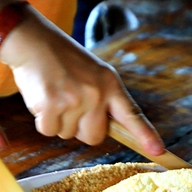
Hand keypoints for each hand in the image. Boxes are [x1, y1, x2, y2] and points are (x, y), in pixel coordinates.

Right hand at [0, 7, 164, 156]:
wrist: (32, 40)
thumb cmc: (60, 59)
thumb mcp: (92, 72)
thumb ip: (102, 98)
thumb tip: (101, 131)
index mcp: (110, 83)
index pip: (132, 114)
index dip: (145, 135)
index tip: (159, 151)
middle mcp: (96, 93)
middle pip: (93, 137)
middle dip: (79, 128)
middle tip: (68, 104)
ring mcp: (75, 99)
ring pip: (67, 134)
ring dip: (57, 120)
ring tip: (53, 93)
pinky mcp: (52, 105)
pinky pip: (48, 131)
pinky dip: (42, 119)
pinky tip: (42, 97)